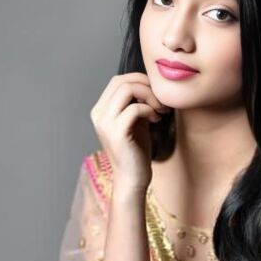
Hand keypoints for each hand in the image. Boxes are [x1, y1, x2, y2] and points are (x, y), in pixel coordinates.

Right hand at [90, 73, 171, 190]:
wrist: (132, 179)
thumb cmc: (136, 152)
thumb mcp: (136, 122)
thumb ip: (137, 104)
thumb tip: (148, 86)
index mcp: (101, 110)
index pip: (118, 81)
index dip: (140, 81)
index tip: (156, 94)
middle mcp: (99, 114)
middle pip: (121, 81)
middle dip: (146, 85)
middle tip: (161, 100)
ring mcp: (105, 123)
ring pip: (127, 89)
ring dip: (149, 95)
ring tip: (160, 109)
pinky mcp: (117, 133)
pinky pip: (135, 108)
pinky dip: (149, 109)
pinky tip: (156, 119)